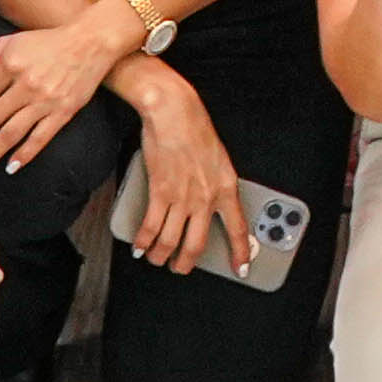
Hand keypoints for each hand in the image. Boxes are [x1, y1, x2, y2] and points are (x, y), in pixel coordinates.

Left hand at [0, 8, 126, 174]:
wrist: (90, 41)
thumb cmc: (46, 42)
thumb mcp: (9, 42)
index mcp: (8, 64)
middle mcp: (25, 84)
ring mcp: (45, 100)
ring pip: (11, 134)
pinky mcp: (64, 112)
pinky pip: (40, 138)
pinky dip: (24, 154)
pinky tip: (10, 166)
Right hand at [117, 69, 248, 274]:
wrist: (174, 112)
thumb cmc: (194, 127)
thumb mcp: (219, 159)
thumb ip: (216, 185)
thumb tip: (210, 206)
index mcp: (227, 187)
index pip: (238, 228)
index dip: (240, 252)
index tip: (242, 268)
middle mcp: (206, 197)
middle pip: (197, 244)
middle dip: (186, 263)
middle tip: (180, 267)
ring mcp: (183, 197)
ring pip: (171, 241)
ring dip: (161, 256)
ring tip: (157, 258)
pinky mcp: (160, 192)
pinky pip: (151, 227)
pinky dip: (143, 241)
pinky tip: (140, 245)